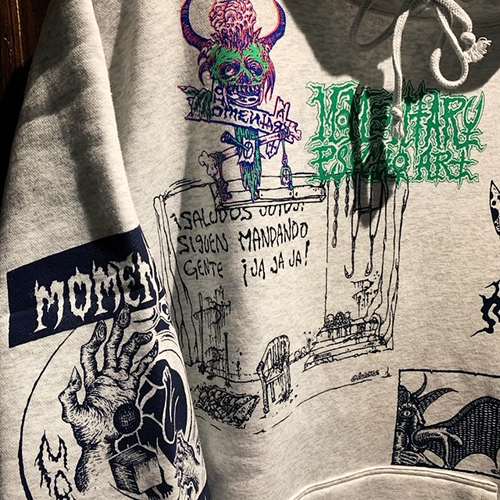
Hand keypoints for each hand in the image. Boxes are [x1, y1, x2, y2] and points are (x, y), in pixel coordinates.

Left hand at [59, 306, 157, 491]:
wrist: (104, 444)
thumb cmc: (87, 432)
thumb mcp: (73, 416)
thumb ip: (69, 397)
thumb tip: (73, 373)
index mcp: (92, 379)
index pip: (92, 353)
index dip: (96, 339)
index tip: (102, 325)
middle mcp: (106, 375)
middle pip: (112, 347)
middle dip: (118, 329)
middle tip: (125, 311)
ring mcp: (120, 380)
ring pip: (129, 355)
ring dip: (137, 343)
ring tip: (147, 333)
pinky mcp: (131, 387)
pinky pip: (141, 369)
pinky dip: (148, 358)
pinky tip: (155, 348)